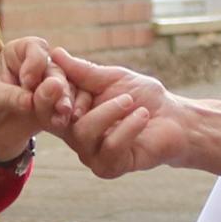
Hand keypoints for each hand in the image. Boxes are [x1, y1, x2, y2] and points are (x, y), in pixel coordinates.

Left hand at [0, 35, 73, 160]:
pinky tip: (61, 124)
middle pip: (55, 68)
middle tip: (55, 101)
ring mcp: (49, 87)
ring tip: (61, 115)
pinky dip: (66, 114)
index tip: (27, 82)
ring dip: (65, 101)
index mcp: (18, 54)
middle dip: (57, 85)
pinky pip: (68, 107)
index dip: (36, 62)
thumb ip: (9, 96)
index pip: (35, 47)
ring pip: (66, 87)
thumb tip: (30, 101)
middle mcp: (38, 66)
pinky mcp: (55, 106)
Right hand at [56, 53, 196, 178]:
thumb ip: (84, 71)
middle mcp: (75, 135)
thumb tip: (55, 53)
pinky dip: (127, 128)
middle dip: (66, 102)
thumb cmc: (142, 96)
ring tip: (130, 101)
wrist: (174, 118)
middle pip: (55, 120)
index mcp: (71, 112)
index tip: (57, 78)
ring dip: (108, 112)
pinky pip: (110, 148)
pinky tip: (142, 116)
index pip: (46, 103)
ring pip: (82, 133)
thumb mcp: (112, 77)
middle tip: (85, 88)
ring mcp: (91, 154)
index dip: (48, 90)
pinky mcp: (109, 168)